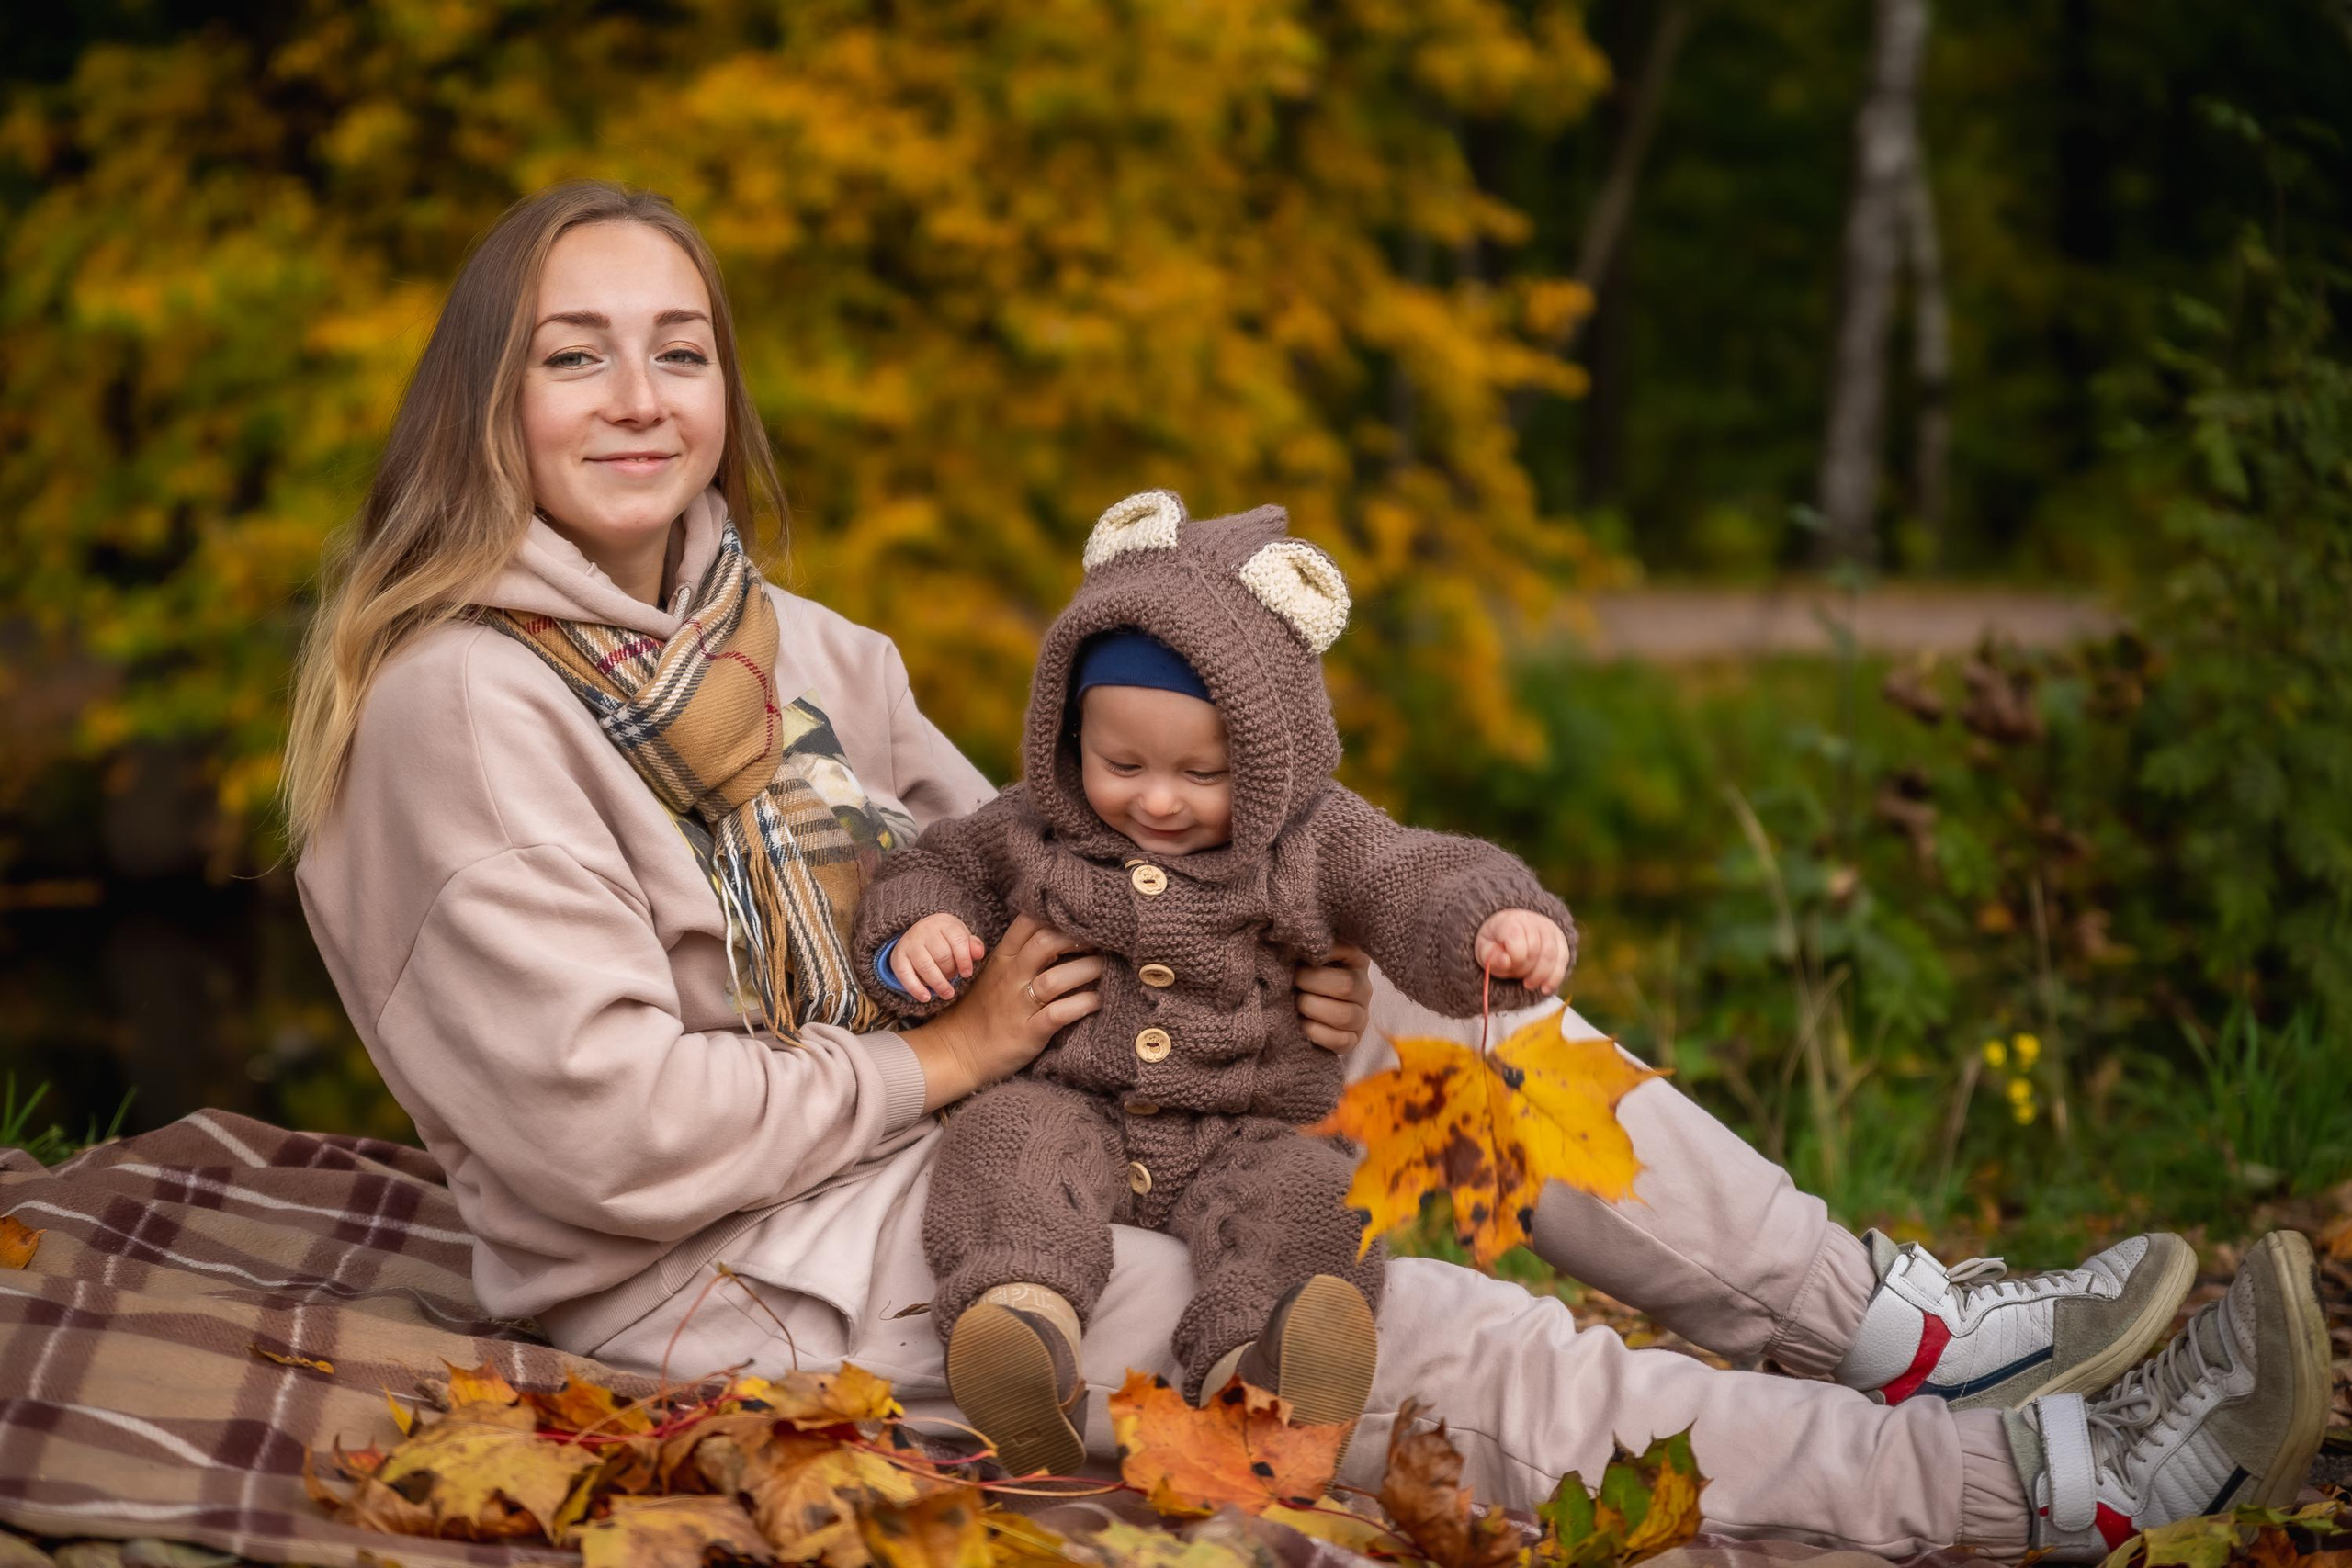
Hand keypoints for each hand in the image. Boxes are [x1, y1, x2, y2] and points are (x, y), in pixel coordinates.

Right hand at [890, 913, 985, 1002]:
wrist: (918, 933)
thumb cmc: (945, 939)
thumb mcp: (960, 937)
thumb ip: (972, 945)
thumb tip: (979, 954)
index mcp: (943, 923)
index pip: (957, 940)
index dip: (964, 960)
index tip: (967, 973)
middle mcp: (924, 931)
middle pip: (942, 956)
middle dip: (951, 971)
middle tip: (954, 977)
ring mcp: (909, 944)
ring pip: (926, 967)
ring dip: (939, 984)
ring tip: (948, 994)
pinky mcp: (898, 958)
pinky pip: (905, 975)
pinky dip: (916, 988)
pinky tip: (926, 998)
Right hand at [902, 915, 1102, 1110]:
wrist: (957, 1050)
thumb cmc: (984, 1009)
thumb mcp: (997, 973)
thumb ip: (1023, 953)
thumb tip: (1064, 937)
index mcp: (1004, 958)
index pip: (1029, 922)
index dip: (1058, 916)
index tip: (1081, 921)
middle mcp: (1011, 977)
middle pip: (1046, 943)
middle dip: (1078, 939)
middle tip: (1102, 943)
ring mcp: (1018, 1004)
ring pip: (1056, 979)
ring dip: (1087, 970)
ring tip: (1107, 969)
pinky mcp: (1028, 1031)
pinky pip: (1059, 1014)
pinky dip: (1083, 1004)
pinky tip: (1098, 1000)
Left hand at [1293, 941, 1372, 1052]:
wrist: (1301, 1009)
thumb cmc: (1301, 976)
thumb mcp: (1305, 957)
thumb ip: (1305, 947)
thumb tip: (1294, 937)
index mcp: (1355, 959)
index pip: (1348, 950)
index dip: (1319, 954)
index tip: (1300, 955)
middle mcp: (1364, 987)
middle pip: (1345, 986)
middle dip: (1310, 983)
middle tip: (1293, 982)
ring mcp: (1361, 1016)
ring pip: (1344, 1015)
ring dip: (1311, 1008)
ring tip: (1296, 1003)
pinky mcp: (1352, 1040)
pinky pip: (1339, 1040)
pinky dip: (1314, 1032)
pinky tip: (1302, 1024)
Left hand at [1474, 910, 1570, 995]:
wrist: (1510, 930)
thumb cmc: (1496, 943)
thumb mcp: (1484, 949)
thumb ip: (1490, 956)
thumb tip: (1505, 961)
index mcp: (1510, 921)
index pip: (1516, 939)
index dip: (1513, 957)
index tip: (1507, 965)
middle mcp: (1533, 921)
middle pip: (1534, 950)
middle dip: (1524, 969)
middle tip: (1515, 976)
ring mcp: (1549, 929)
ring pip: (1551, 956)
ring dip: (1539, 976)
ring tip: (1528, 984)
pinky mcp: (1560, 941)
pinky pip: (1563, 960)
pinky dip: (1554, 977)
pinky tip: (1545, 988)